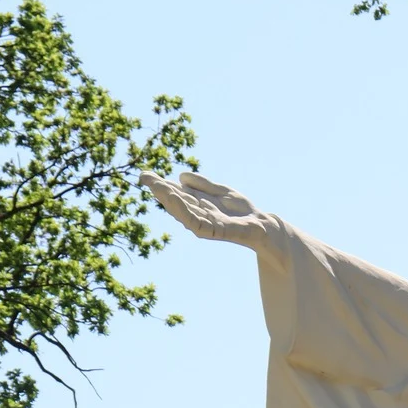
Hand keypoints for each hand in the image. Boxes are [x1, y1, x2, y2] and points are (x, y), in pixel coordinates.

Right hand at [141, 171, 278, 255]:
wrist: (263, 226)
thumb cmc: (242, 211)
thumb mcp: (220, 191)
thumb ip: (203, 184)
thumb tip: (181, 177)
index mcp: (197, 207)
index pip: (176, 195)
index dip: (161, 186)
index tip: (146, 175)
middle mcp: (198, 217)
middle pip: (175, 203)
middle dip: (160, 191)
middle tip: (144, 177)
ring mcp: (205, 225)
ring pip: (182, 212)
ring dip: (168, 199)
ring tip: (157, 186)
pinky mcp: (215, 231)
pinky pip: (196, 222)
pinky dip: (185, 211)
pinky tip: (176, 199)